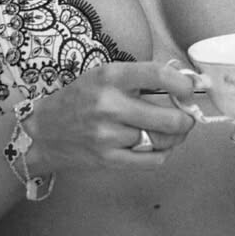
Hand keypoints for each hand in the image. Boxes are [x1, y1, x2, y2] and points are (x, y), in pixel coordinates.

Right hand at [23, 62, 197, 171]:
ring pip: (163, 140)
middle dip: (187, 119)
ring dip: (176, 137)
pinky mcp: (108, 159)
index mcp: (110, 77)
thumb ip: (141, 78)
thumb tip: (184, 82)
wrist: (43, 131)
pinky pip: (152, 160)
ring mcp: (108, 135)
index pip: (158, 75)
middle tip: (189, 116)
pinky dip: (162, 153)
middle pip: (169, 118)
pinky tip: (157, 145)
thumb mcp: (105, 75)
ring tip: (174, 131)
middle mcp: (109, 105)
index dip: (184, 84)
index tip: (191, 89)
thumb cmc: (80, 99)